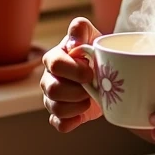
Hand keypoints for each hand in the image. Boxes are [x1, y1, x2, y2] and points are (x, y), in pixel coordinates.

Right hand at [41, 16, 102, 131]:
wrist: (106, 71)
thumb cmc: (94, 50)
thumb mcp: (90, 34)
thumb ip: (80, 29)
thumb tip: (73, 43)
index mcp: (54, 58)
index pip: (55, 64)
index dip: (74, 69)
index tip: (91, 71)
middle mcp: (49, 79)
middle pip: (53, 89)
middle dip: (77, 90)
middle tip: (93, 86)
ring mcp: (52, 99)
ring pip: (56, 108)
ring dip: (77, 106)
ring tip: (91, 98)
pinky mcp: (60, 115)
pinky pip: (59, 124)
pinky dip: (72, 121)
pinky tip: (82, 114)